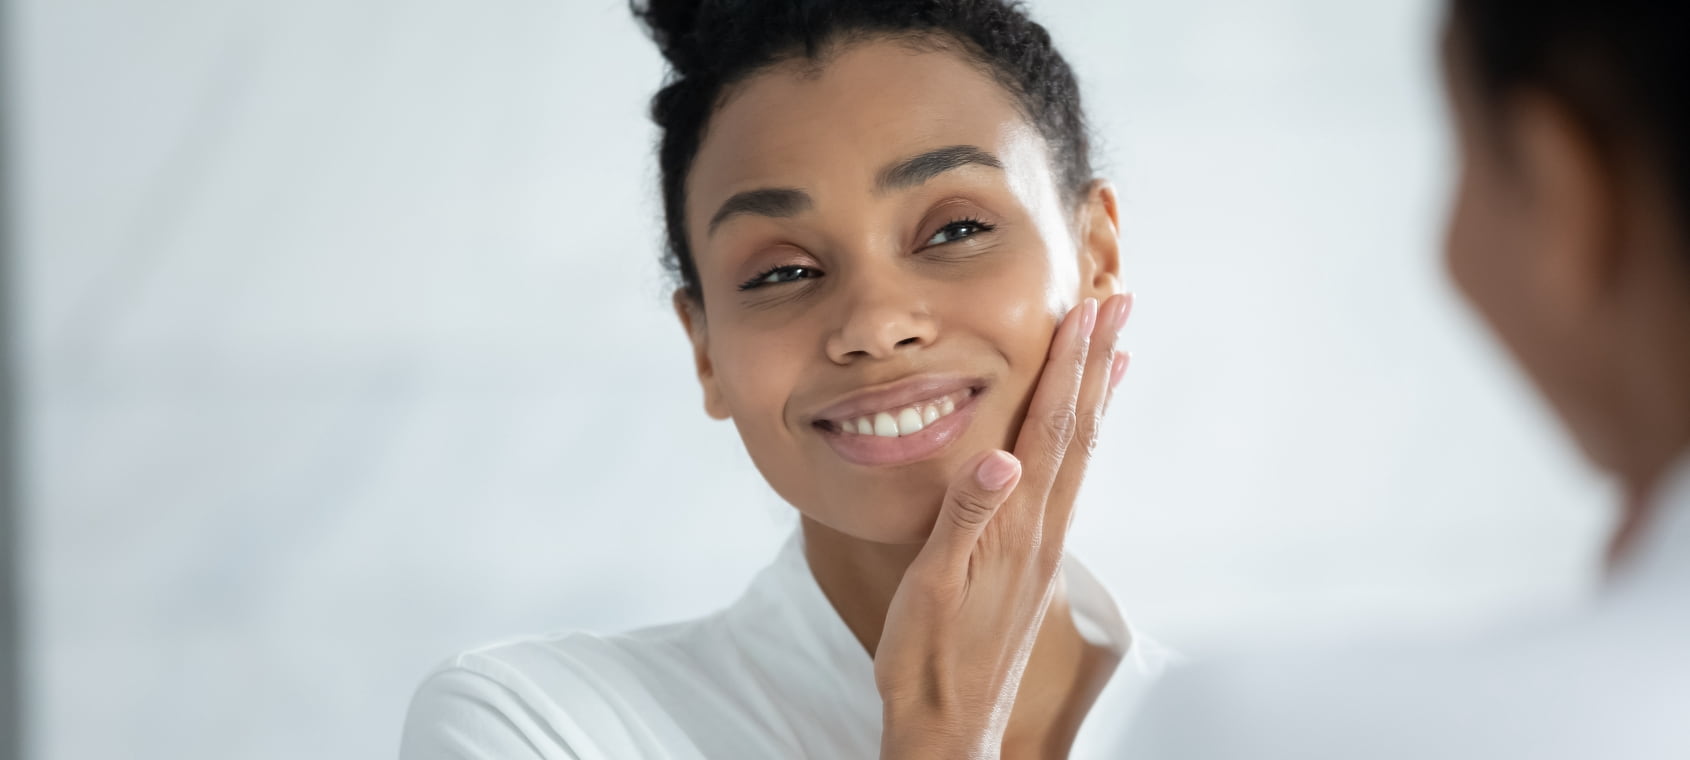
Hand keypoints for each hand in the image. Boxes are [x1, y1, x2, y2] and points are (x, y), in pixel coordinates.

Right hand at [874, 293, 1132, 759]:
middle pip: (1076, 432)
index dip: (1067, 368)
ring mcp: (1041, 549)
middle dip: (1096, 364)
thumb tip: (1000, 458)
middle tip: (1119, 303)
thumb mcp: (929, 587)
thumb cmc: (926, 659)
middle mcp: (1040, 532)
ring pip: (1077, 456)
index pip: (1046, 430)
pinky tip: (1075, 436)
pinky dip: (1078, 443)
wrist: (948, 725)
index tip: (1086, 312)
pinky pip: (1065, 484)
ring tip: (1114, 351)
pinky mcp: (1033, 565)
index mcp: (1015, 528)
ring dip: (1094, 397)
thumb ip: (964, 519)